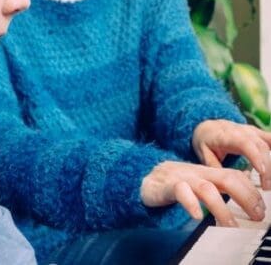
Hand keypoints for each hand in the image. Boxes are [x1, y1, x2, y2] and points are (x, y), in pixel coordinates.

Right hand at [140, 161, 264, 226]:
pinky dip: (190, 203)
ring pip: (206, 188)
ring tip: (230, 226)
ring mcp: (182, 177)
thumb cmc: (172, 184)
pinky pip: (180, 192)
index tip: (261, 209)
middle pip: (227, 178)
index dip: (251, 190)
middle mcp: (197, 173)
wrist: (140, 178)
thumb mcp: (197, 184)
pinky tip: (197, 216)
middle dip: (246, 197)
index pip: (235, 174)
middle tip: (256, 217)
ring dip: (222, 208)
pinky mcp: (165, 186)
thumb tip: (243, 202)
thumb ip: (216, 189)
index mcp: (206, 172)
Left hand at [193, 119, 270, 188]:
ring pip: (269, 144)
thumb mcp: (204, 153)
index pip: (245, 143)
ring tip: (270, 182)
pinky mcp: (260, 135)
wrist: (208, 126)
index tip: (262, 171)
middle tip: (266, 187)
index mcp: (227, 135)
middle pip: (261, 147)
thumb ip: (215, 167)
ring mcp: (254, 131)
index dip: (255, 156)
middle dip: (268, 167)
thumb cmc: (206, 141)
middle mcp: (243, 130)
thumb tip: (226, 184)